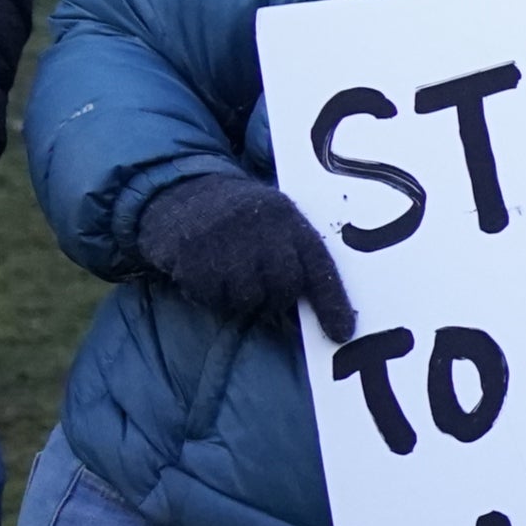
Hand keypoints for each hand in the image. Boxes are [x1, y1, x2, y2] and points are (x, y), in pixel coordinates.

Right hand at [136, 174, 355, 342]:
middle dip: (274, 300)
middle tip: (259, 291)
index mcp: (290, 221)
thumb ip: (295, 260)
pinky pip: (209, 296)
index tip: (342, 335)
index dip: (333, 304)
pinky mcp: (192, 250)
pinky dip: (206, 295)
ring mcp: (226, 236)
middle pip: (284, 287)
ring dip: (237, 300)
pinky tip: (203, 274)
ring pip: (246, 298)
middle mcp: (263, 226)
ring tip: (228, 278)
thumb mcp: (276, 227)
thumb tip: (317, 317)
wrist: (184, 191)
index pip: (321, 267)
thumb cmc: (242, 223)